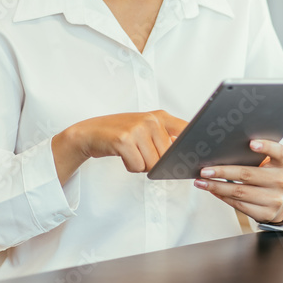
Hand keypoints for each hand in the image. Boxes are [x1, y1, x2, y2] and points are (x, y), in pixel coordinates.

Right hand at [54, 110, 186, 181]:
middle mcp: (151, 120)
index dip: (190, 146)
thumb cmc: (121, 133)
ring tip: (131, 152)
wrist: (90, 132)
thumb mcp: (146, 128)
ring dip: (142, 165)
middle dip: (156, 162)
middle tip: (141, 152)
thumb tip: (187, 154)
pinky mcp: (124, 140)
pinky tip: (123, 155)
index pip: (186, 131)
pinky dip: (131, 167)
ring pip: (153, 164)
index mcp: (160, 116)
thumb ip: (167, 137)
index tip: (193, 156)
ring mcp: (138, 129)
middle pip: (168, 156)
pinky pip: (138, 167)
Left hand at [192, 139, 282, 223]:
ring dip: (216, 187)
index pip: (278, 152)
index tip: (251, 143)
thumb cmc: (270, 178)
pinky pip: (238, 205)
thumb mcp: (271, 165)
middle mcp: (280, 181)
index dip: (265, 147)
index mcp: (282, 164)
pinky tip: (213, 191)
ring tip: (201, 182)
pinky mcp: (265, 213)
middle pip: (247, 174)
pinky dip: (223, 196)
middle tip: (205, 170)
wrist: (282, 204)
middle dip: (222, 172)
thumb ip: (256, 157)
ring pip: (239, 192)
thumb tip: (224, 152)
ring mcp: (274, 199)